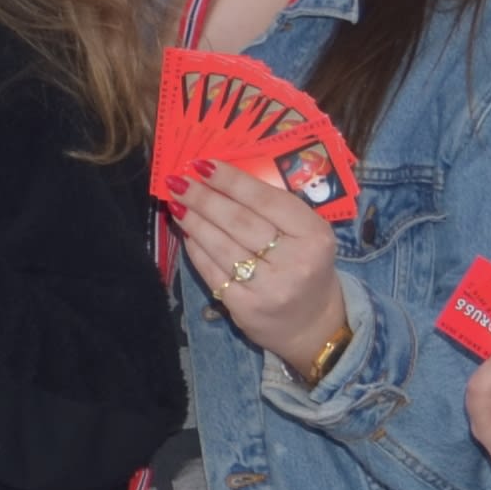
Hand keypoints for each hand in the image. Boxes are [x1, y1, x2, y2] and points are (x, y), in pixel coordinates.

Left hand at [179, 159, 342, 372]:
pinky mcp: (245, 308)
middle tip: (179, 181)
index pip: (266, 200)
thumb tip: (220, 179)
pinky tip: (187, 233)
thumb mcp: (306, 234)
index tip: (203, 164)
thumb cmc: (306, 267)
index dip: (231, 180)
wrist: (313, 324)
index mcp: (314, 235)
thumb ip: (274, 209)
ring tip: (176, 203)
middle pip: (239, 222)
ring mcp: (269, 288)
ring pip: (221, 246)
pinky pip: (212, 271)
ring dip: (194, 221)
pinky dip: (196, 249)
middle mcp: (294, 261)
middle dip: (204, 198)